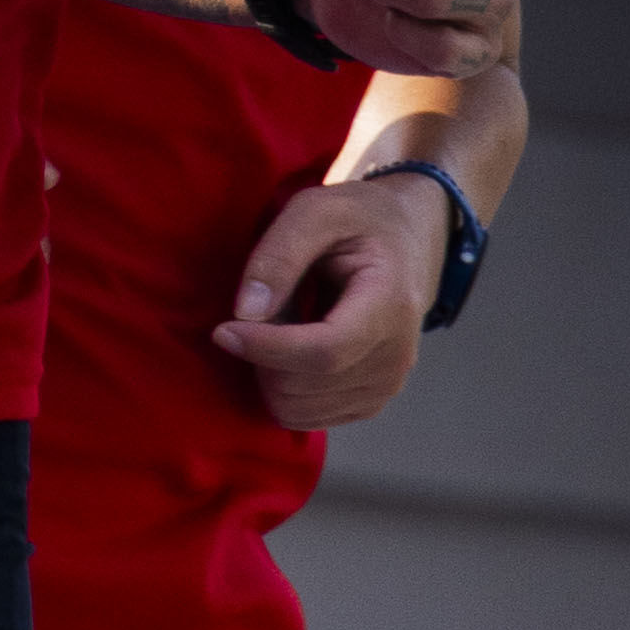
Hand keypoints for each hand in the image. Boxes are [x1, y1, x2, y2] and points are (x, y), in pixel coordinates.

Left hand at [212, 168, 452, 428]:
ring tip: (280, 326)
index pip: (324, 352)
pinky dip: (283, 389)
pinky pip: (306, 418)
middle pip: (304, 386)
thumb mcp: (317, 211)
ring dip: (270, 373)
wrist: (407, 242)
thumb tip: (246, 312)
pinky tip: (290, 350)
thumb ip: (280, 254)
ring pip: (298, 409)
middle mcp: (397, 357)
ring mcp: (386, 386)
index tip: (222, 330)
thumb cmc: (360, 221)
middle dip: (261, 357)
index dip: (266, 348)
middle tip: (257, 313)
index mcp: (390, 305)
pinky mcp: (370, 402)